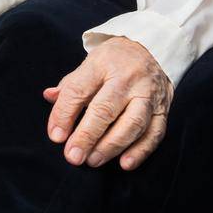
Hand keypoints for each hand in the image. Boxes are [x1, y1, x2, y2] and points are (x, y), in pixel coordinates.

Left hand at [43, 36, 171, 170]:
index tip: (56, 136)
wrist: (150, 49)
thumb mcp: (89, 64)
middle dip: (87, 135)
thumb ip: (70, 85)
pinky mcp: (164, 109)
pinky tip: (124, 163)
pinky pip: (155, 133)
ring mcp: (148, 94)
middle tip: (73, 156)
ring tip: (93, 160)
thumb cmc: (113, 62)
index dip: (64, 114)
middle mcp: (127, 78)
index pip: (79, 89)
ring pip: (132, 123)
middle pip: (105, 109)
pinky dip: (140, 151)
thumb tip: (49, 97)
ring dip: (111, 146)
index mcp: (103, 63)